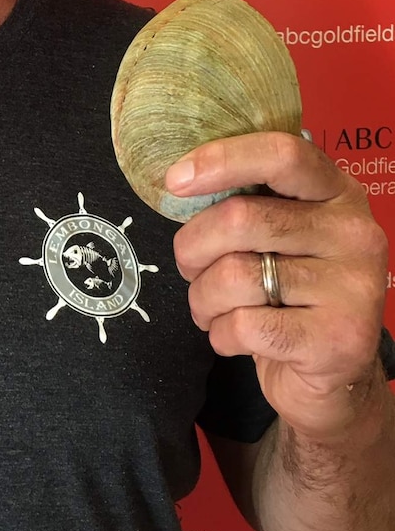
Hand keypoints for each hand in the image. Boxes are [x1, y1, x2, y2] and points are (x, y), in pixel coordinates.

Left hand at [168, 132, 389, 438]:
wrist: (333, 375)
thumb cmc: (288, 294)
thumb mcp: (281, 236)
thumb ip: (249, 201)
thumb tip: (180, 180)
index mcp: (338, 193)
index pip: (282, 155)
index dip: (222, 160)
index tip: (175, 180)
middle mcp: (355, 233)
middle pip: (240, 218)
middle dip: (192, 246)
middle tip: (188, 266)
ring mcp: (353, 288)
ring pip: (234, 275)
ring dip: (202, 298)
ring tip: (211, 308)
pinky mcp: (337, 340)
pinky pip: (243, 325)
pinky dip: (220, 334)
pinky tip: (233, 336)